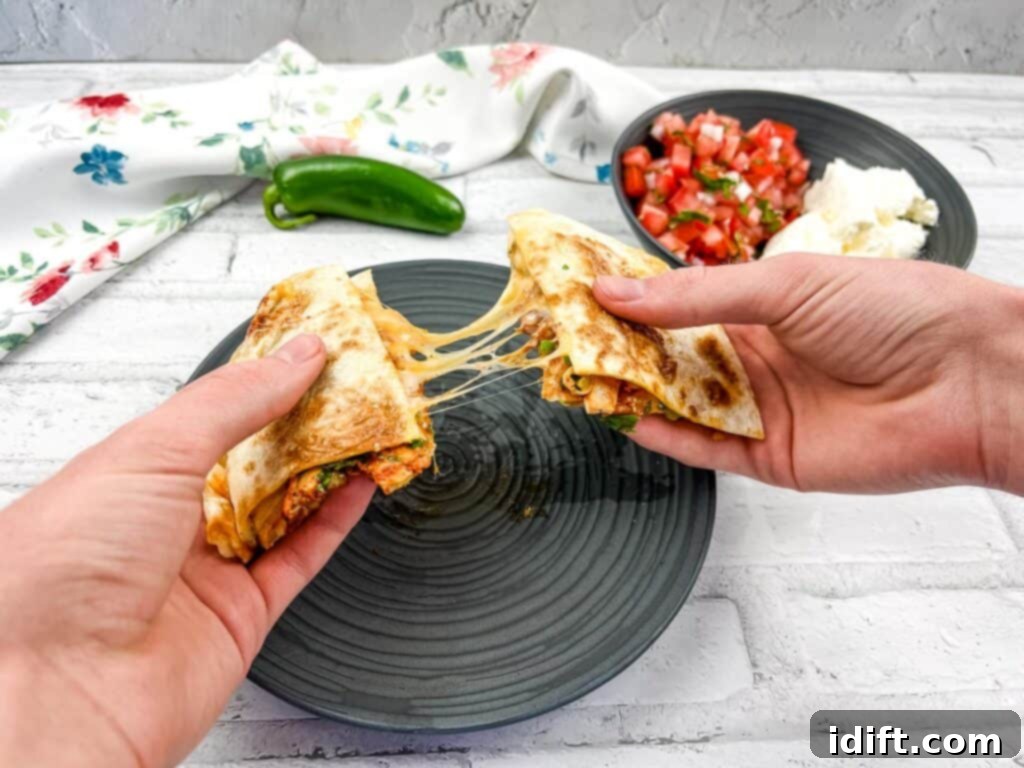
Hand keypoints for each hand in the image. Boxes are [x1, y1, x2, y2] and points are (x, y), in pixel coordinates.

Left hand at [0, 334, 375, 767]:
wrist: (56, 694)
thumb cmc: (62, 568)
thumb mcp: (152, 452)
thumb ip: (235, 401)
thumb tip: (296, 355)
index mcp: (133, 471)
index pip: (215, 412)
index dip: (266, 378)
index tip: (312, 349)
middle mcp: (170, 520)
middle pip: (257, 459)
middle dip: (307, 421)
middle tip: (355, 383)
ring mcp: (207, 569)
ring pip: (285, 507)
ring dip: (330, 467)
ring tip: (371, 424)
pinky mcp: (242, 615)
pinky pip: (301, 558)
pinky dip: (336, 521)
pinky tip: (360, 484)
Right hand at [594, 253, 1023, 493]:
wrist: (970, 382)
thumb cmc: (896, 310)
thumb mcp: (786, 285)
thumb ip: (696, 296)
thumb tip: (617, 292)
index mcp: (761, 306)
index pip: (676, 302)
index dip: (627, 297)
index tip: (576, 289)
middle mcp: (755, 357)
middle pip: (668, 355)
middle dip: (617, 346)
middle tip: (561, 336)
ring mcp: (760, 409)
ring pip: (679, 402)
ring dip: (630, 390)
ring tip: (579, 375)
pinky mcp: (769, 457)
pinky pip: (704, 447)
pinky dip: (664, 434)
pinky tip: (628, 415)